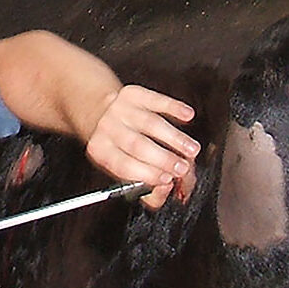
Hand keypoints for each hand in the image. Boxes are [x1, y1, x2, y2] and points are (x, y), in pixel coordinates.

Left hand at [85, 85, 199, 208]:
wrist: (97, 110)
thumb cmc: (113, 144)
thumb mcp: (118, 166)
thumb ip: (142, 185)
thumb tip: (166, 193)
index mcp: (101, 151)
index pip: (123, 165)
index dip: (147, 173)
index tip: (167, 181)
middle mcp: (108, 129)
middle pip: (138, 145)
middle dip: (164, 158)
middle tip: (184, 168)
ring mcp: (120, 109)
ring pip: (150, 123)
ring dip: (175, 138)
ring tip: (192, 150)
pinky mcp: (133, 94)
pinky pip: (155, 99)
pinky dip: (174, 107)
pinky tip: (188, 116)